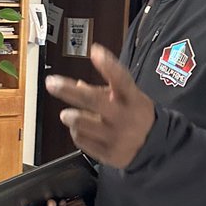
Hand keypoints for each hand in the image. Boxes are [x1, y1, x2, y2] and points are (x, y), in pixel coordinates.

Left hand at [47, 42, 154, 168]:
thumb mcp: (129, 98)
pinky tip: (81, 129)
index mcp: (133, 100)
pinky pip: (80, 140)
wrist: (154, 147)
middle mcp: (124, 118)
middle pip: (92, 100)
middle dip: (68, 90)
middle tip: (51, 83)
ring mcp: (115, 137)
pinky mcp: (107, 154)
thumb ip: (105, 90)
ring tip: (67, 114)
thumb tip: (76, 85)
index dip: (108, 65)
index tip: (95, 51)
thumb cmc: (135, 114)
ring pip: (80, 123)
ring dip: (69, 115)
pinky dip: (76, 132)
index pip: (122, 79)